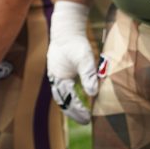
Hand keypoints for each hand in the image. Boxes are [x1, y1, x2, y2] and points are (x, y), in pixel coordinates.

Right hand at [47, 1, 98, 124]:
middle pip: (63, 101)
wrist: (66, 27)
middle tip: (85, 121)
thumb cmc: (76, 42)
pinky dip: (70, 95)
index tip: (87, 118)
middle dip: (73, 112)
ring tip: (81, 114)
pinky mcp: (60, 70)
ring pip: (62, 95)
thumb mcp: (85, 58)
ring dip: (70, 105)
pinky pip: (64, 87)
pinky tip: (79, 96)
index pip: (68, 100)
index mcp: (60, 79)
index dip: (78, 110)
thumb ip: (88, 75)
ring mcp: (57, 74)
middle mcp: (56, 79)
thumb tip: (93, 93)